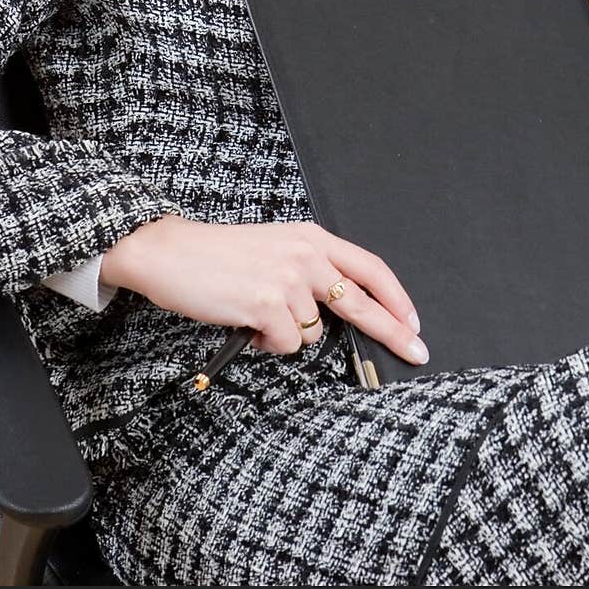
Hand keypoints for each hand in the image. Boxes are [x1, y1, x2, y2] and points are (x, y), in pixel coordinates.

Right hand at [101, 216, 427, 364]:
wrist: (170, 253)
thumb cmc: (218, 256)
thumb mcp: (274, 250)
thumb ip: (307, 271)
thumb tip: (336, 312)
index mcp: (312, 237)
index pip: (370, 267)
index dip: (396, 297)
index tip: (412, 320)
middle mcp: (306, 255)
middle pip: (363, 301)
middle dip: (393, 331)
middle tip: (418, 351)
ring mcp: (288, 279)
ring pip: (311, 334)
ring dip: (286, 335)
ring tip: (254, 313)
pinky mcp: (267, 304)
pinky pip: (285, 345)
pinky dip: (265, 344)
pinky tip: (245, 322)